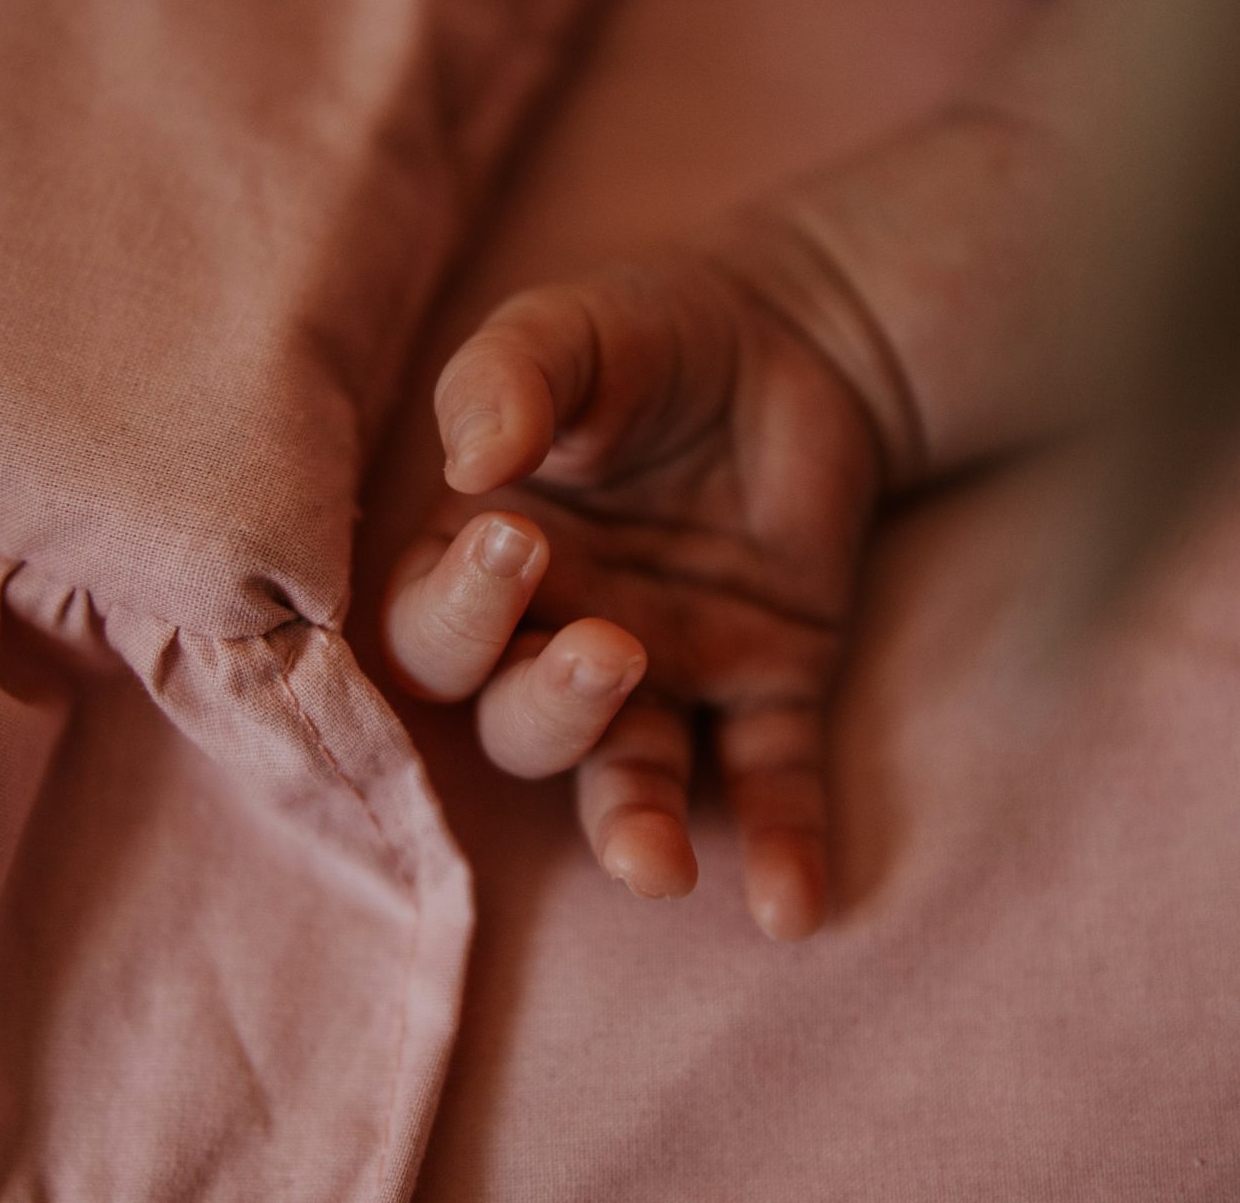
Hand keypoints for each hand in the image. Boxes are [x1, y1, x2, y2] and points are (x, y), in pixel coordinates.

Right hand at [381, 243, 882, 940]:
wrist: (804, 333)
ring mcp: (669, 673)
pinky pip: (768, 778)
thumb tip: (469, 460)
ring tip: (654, 863)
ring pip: (627, 772)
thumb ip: (508, 378)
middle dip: (548, 709)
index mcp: (486, 564)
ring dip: (631, 821)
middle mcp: (562, 633)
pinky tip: (791, 906)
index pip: (435, 630)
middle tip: (606, 647)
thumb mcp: (571, 331)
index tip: (516, 540)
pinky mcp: (770, 683)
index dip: (460, 611)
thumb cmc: (650, 336)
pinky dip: (782, 842)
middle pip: (518, 722)